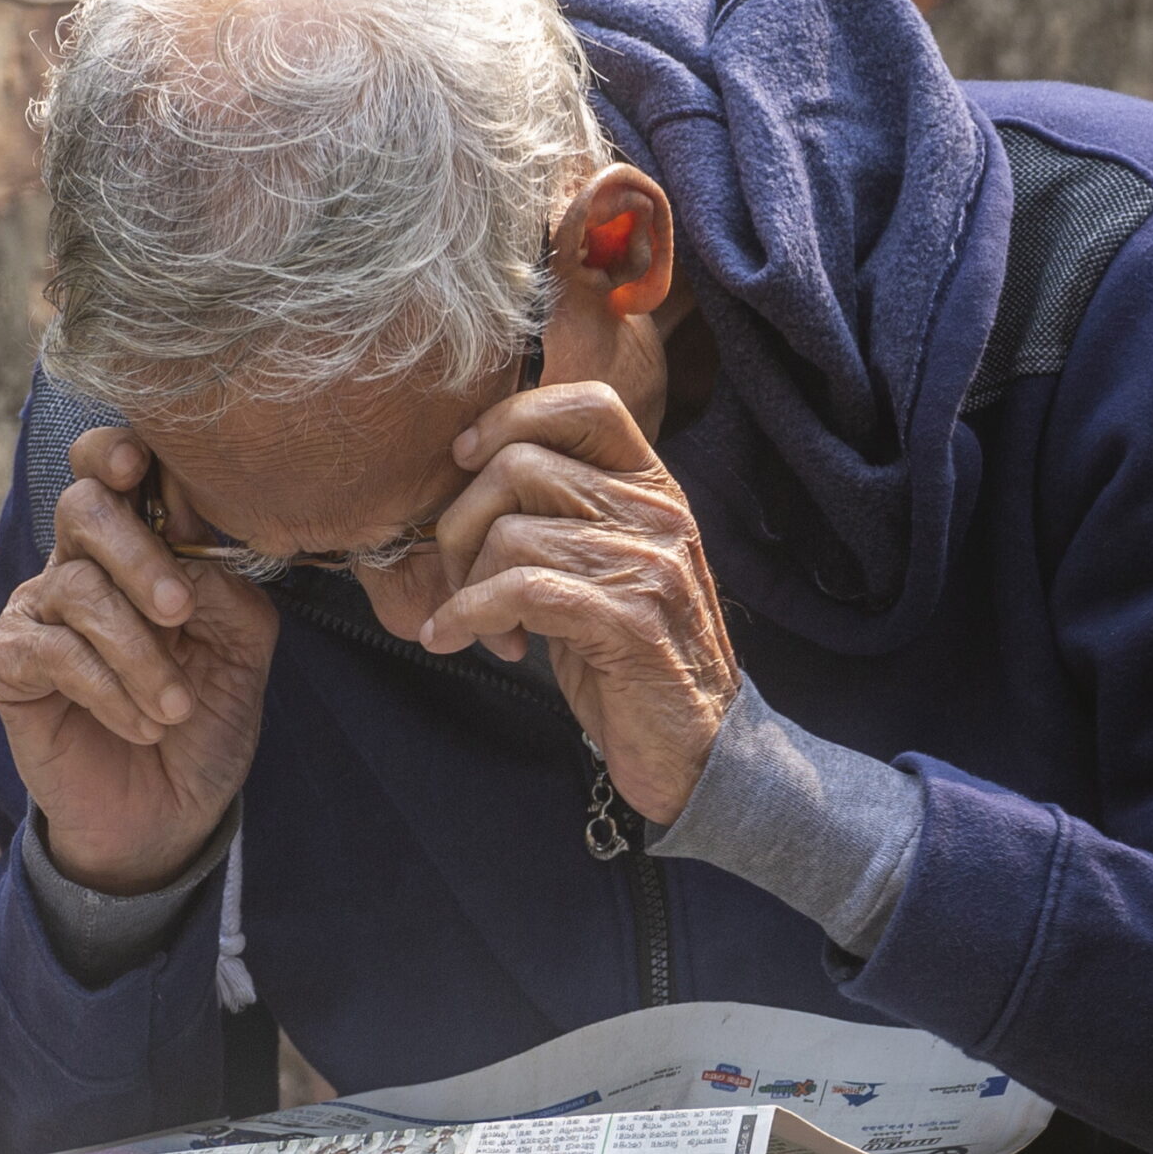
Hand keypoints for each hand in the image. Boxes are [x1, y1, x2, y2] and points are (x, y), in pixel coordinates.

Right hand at [0, 427, 279, 893]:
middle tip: (181, 612)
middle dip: (138, 555)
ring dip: (139, 654)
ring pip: (77, 590)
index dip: (115, 452)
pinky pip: (50, 651)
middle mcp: (80, 564)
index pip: (110, 469)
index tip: (138, 463)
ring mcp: (38, 610)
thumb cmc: (205, 718)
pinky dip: (107, 689)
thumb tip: (189, 541)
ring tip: (175, 708)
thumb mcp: (241, 647)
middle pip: (83, 507)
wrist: (170, 812)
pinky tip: (141, 725)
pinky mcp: (9, 663)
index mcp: (138, 544)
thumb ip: (225, 585)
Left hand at [418, 381, 740, 823]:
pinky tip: (458, 640)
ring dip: (466, 584)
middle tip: (459, 579)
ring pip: (511, 531)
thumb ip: (560, 513)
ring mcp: (646, 565)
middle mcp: (656, 514)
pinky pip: (518, 590)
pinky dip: (469, 614)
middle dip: (462, 524)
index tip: (466, 459)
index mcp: (651, 488)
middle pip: (521, 465)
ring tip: (480, 625)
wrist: (695, 749)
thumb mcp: (601, 567)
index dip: (511, 417)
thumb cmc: (628, 658)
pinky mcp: (627, 620)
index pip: (586, 404)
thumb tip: (469, 469)